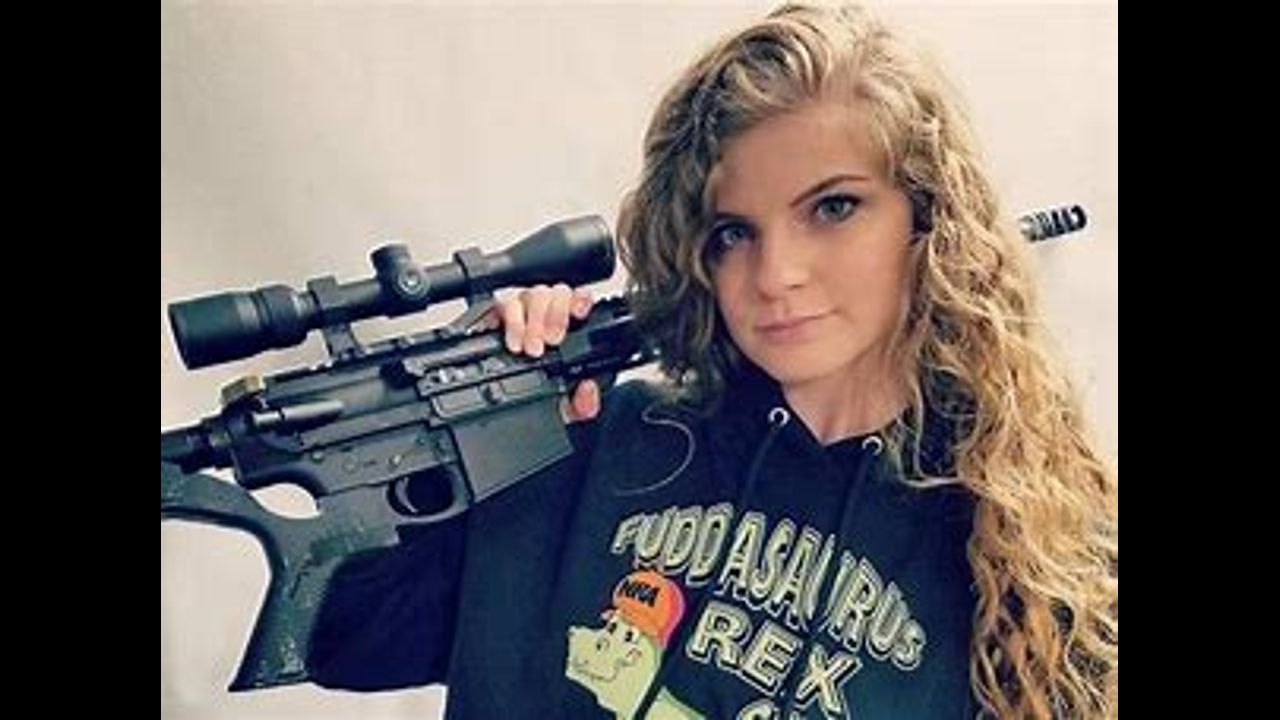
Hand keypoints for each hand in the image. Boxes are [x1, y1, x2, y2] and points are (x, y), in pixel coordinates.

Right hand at [486, 283, 599, 422]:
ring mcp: (524, 312)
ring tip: (531, 348)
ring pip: (533, 295)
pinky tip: (514, 342)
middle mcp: (548, 316)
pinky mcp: (498, 316)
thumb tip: (588, 388)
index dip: (580, 300)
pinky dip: (512, 322)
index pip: (580, 301)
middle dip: (556, 316)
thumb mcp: (566, 409)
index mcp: (571, 331)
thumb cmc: (539, 400)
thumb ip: (584, 405)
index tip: (580, 313)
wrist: (504, 416)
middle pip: (556, 293)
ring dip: (533, 321)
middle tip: (552, 342)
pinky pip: (505, 303)